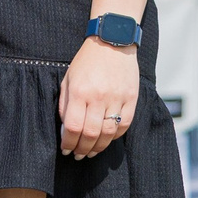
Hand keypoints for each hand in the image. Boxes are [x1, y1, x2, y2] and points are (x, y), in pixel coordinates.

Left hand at [59, 37, 139, 158]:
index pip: (73, 126)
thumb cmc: (86, 62)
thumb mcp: (67, 80)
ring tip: (91, 152)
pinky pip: (124, 124)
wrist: (112, 42)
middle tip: (77, 155)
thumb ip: (65, 105)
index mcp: (80, 91)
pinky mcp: (132, 98)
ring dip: (98, 147)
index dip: (68, 143)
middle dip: (82, 149)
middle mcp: (99, 97)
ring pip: (108, 132)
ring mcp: (117, 98)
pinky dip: (114, 136)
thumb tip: (66, 129)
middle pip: (91, 133)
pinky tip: (106, 139)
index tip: (65, 149)